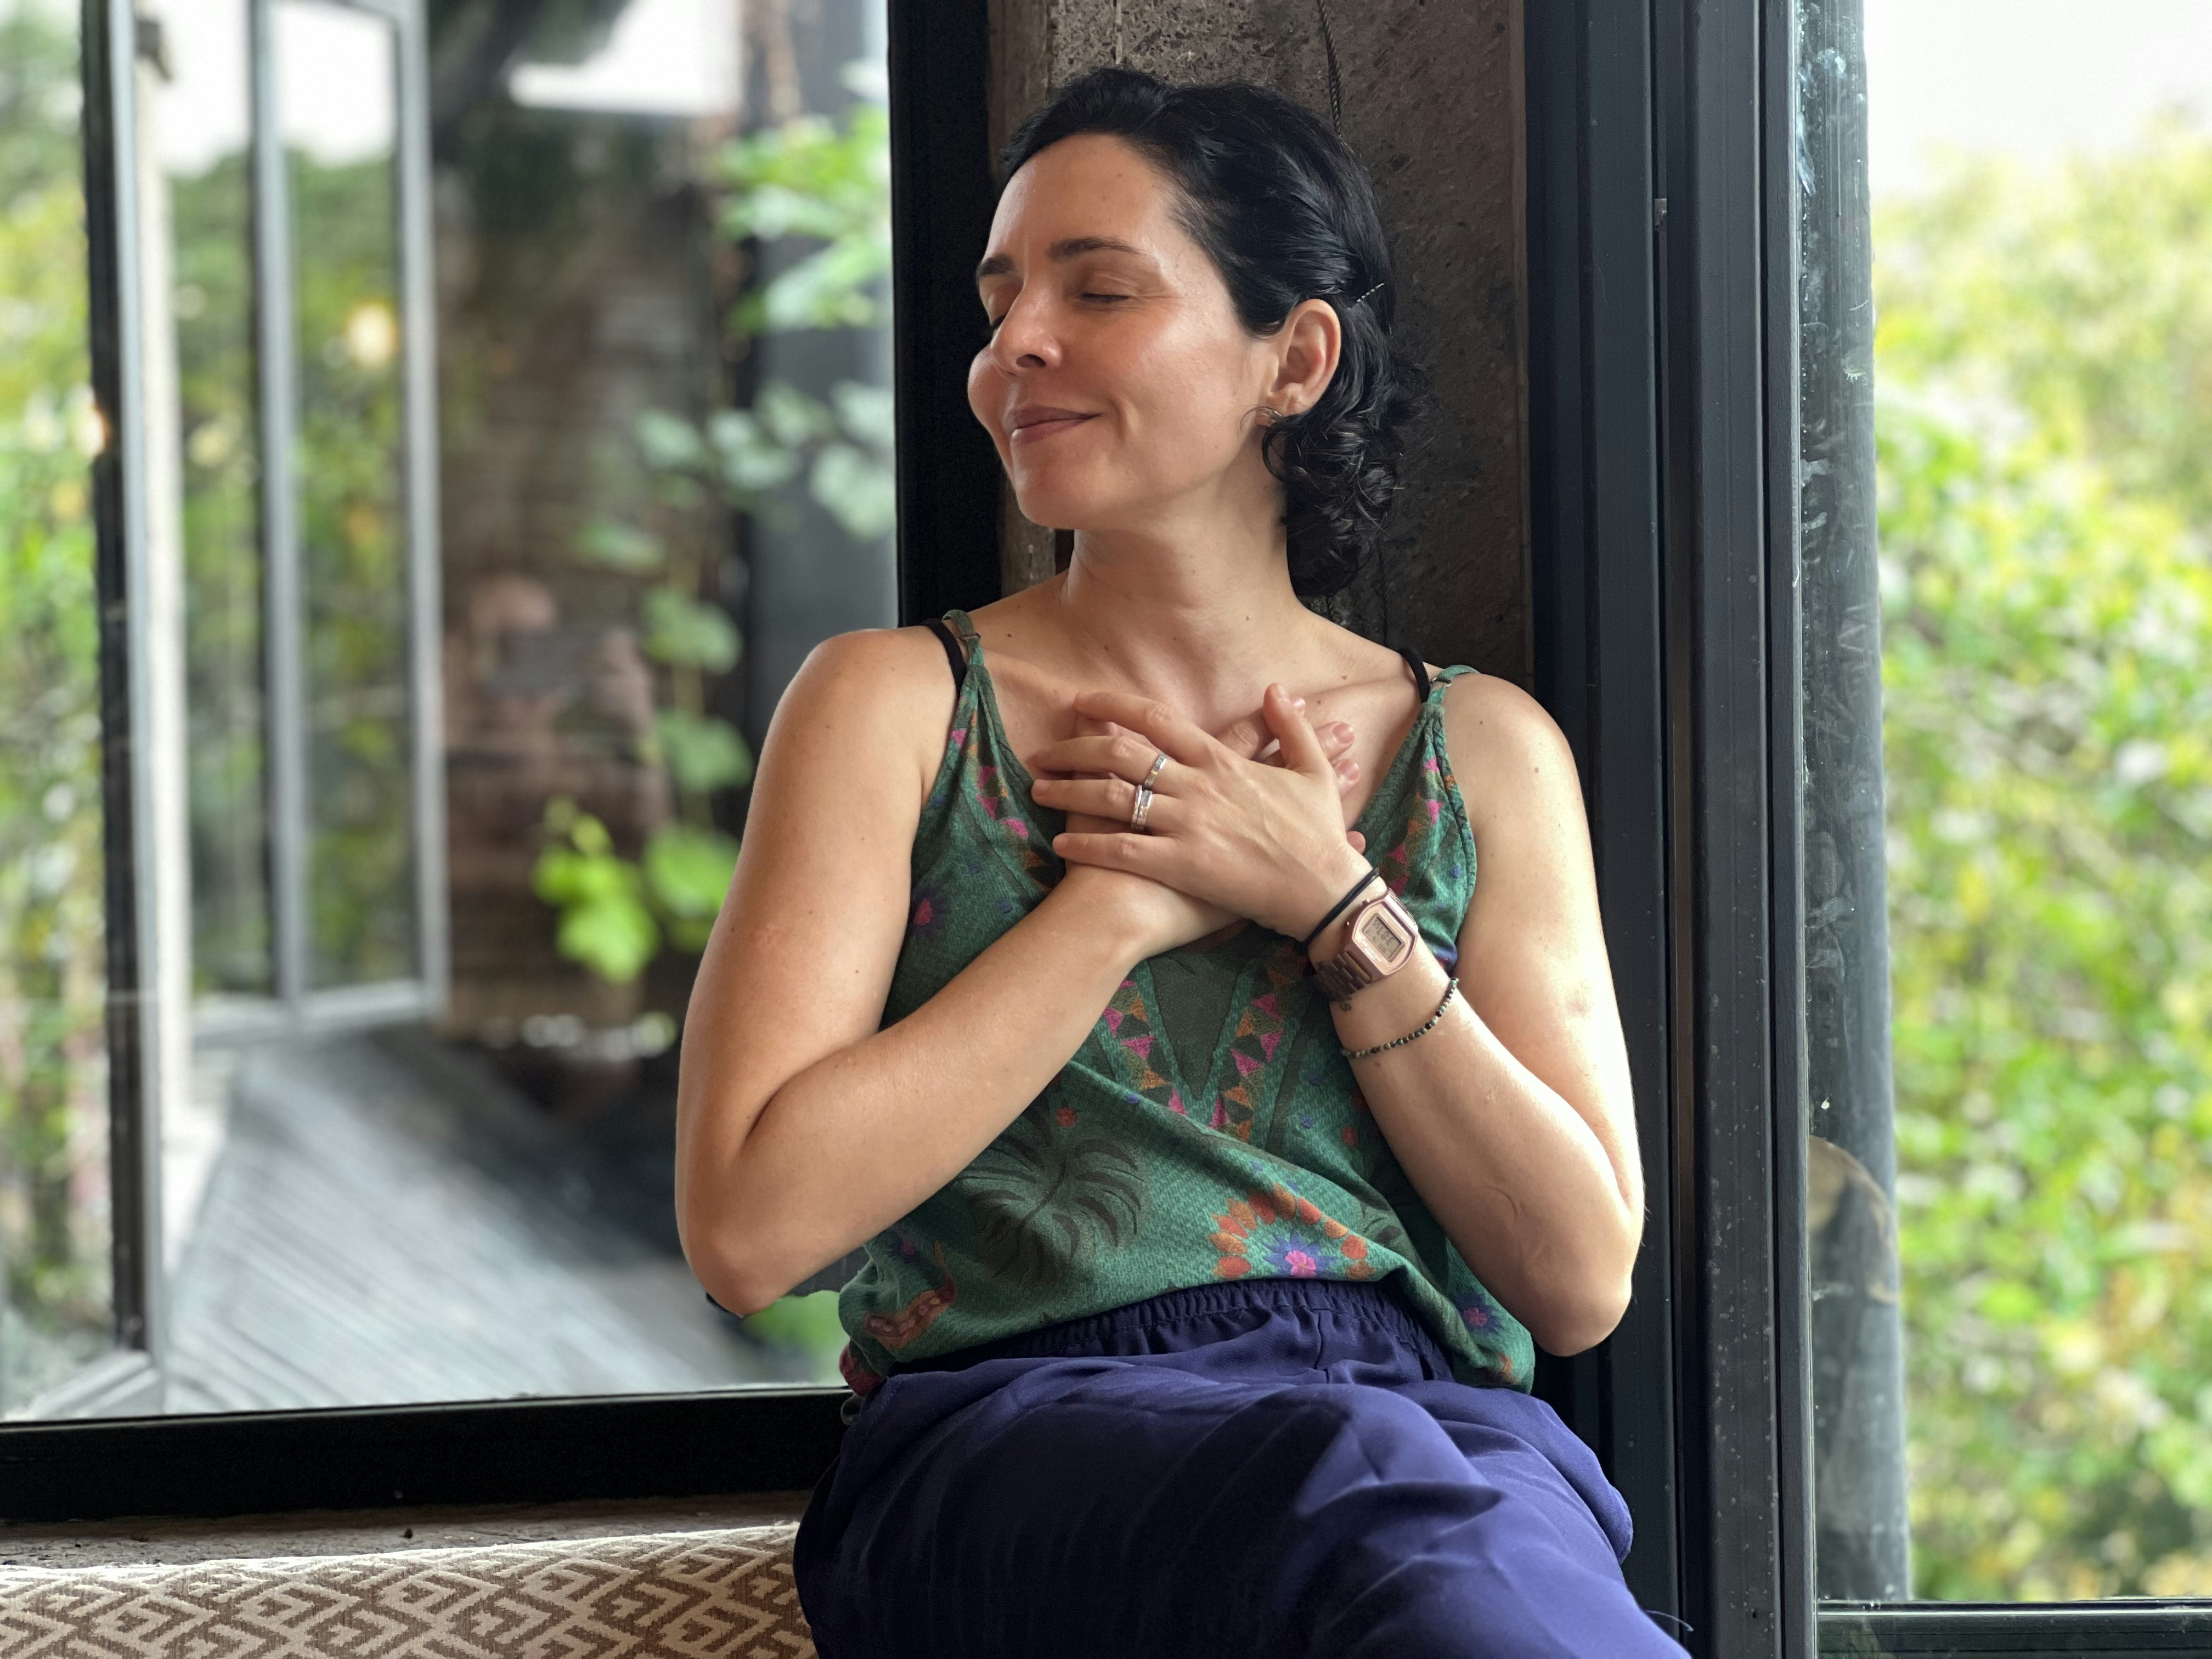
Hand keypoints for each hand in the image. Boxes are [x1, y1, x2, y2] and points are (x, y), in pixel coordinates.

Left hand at [1033, 683, 1377, 947]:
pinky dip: (1086, 843)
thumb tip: (1275, 688)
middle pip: (1121, 754)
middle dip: (1074, 748)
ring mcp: (1186, 825)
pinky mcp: (1181, 865)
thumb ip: (1291, 727)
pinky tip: (1059, 842)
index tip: (1082, 701)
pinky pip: (1122, 849)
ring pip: (1113, 798)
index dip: (1114, 706)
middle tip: (1043, 752)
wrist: (1324, 891)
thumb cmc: (1320, 835)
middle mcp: (1197, 787)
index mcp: (1222, 761)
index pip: (1157, 720)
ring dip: (1068, 791)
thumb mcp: (1315, 772)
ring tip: (1037, 791)